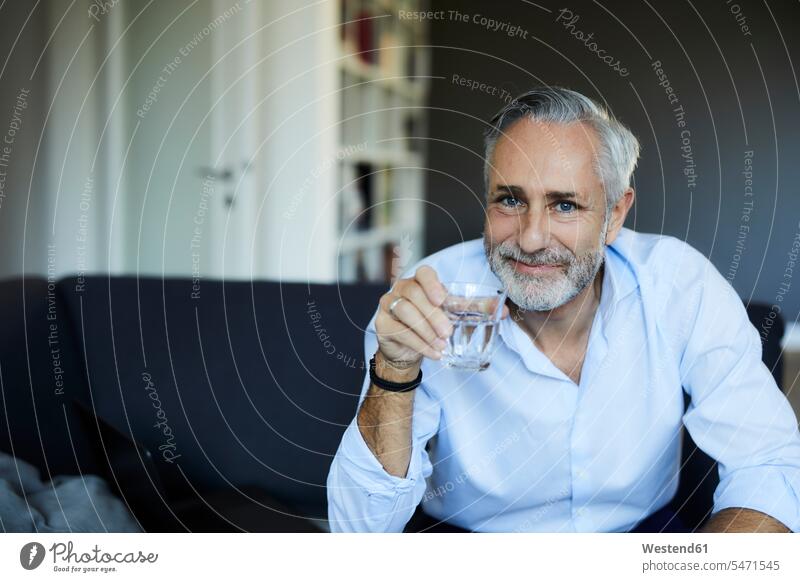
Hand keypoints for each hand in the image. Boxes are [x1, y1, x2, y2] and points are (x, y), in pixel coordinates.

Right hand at [375, 266, 509, 368]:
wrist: (409, 348)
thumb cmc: (432, 323)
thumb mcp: (453, 314)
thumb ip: (474, 310)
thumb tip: (503, 311)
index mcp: (420, 282)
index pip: (423, 273)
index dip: (431, 284)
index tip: (442, 299)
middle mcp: (401, 290)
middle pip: (413, 294)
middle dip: (432, 314)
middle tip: (448, 331)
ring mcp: (388, 306)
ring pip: (404, 312)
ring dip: (425, 330)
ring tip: (442, 345)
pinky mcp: (382, 324)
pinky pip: (399, 332)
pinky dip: (419, 344)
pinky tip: (434, 353)